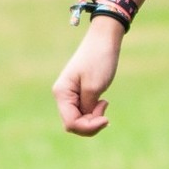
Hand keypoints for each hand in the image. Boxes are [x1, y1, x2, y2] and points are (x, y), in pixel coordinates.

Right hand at [52, 18, 125, 135]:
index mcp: (62, 93)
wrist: (104, 41)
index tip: (106, 118)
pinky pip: (84, 112)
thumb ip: (87, 108)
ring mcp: (70, 95)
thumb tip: (83, 123)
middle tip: (105, 106)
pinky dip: (95, 112)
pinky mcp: (79, 94)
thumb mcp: (94, 87)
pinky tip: (103, 102)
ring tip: (104, 102)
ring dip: (94, 118)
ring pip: (79, 120)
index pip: (71, 123)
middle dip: (92, 123)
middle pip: (74, 124)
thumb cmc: (99, 60)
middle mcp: (62, 95)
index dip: (89, 127)